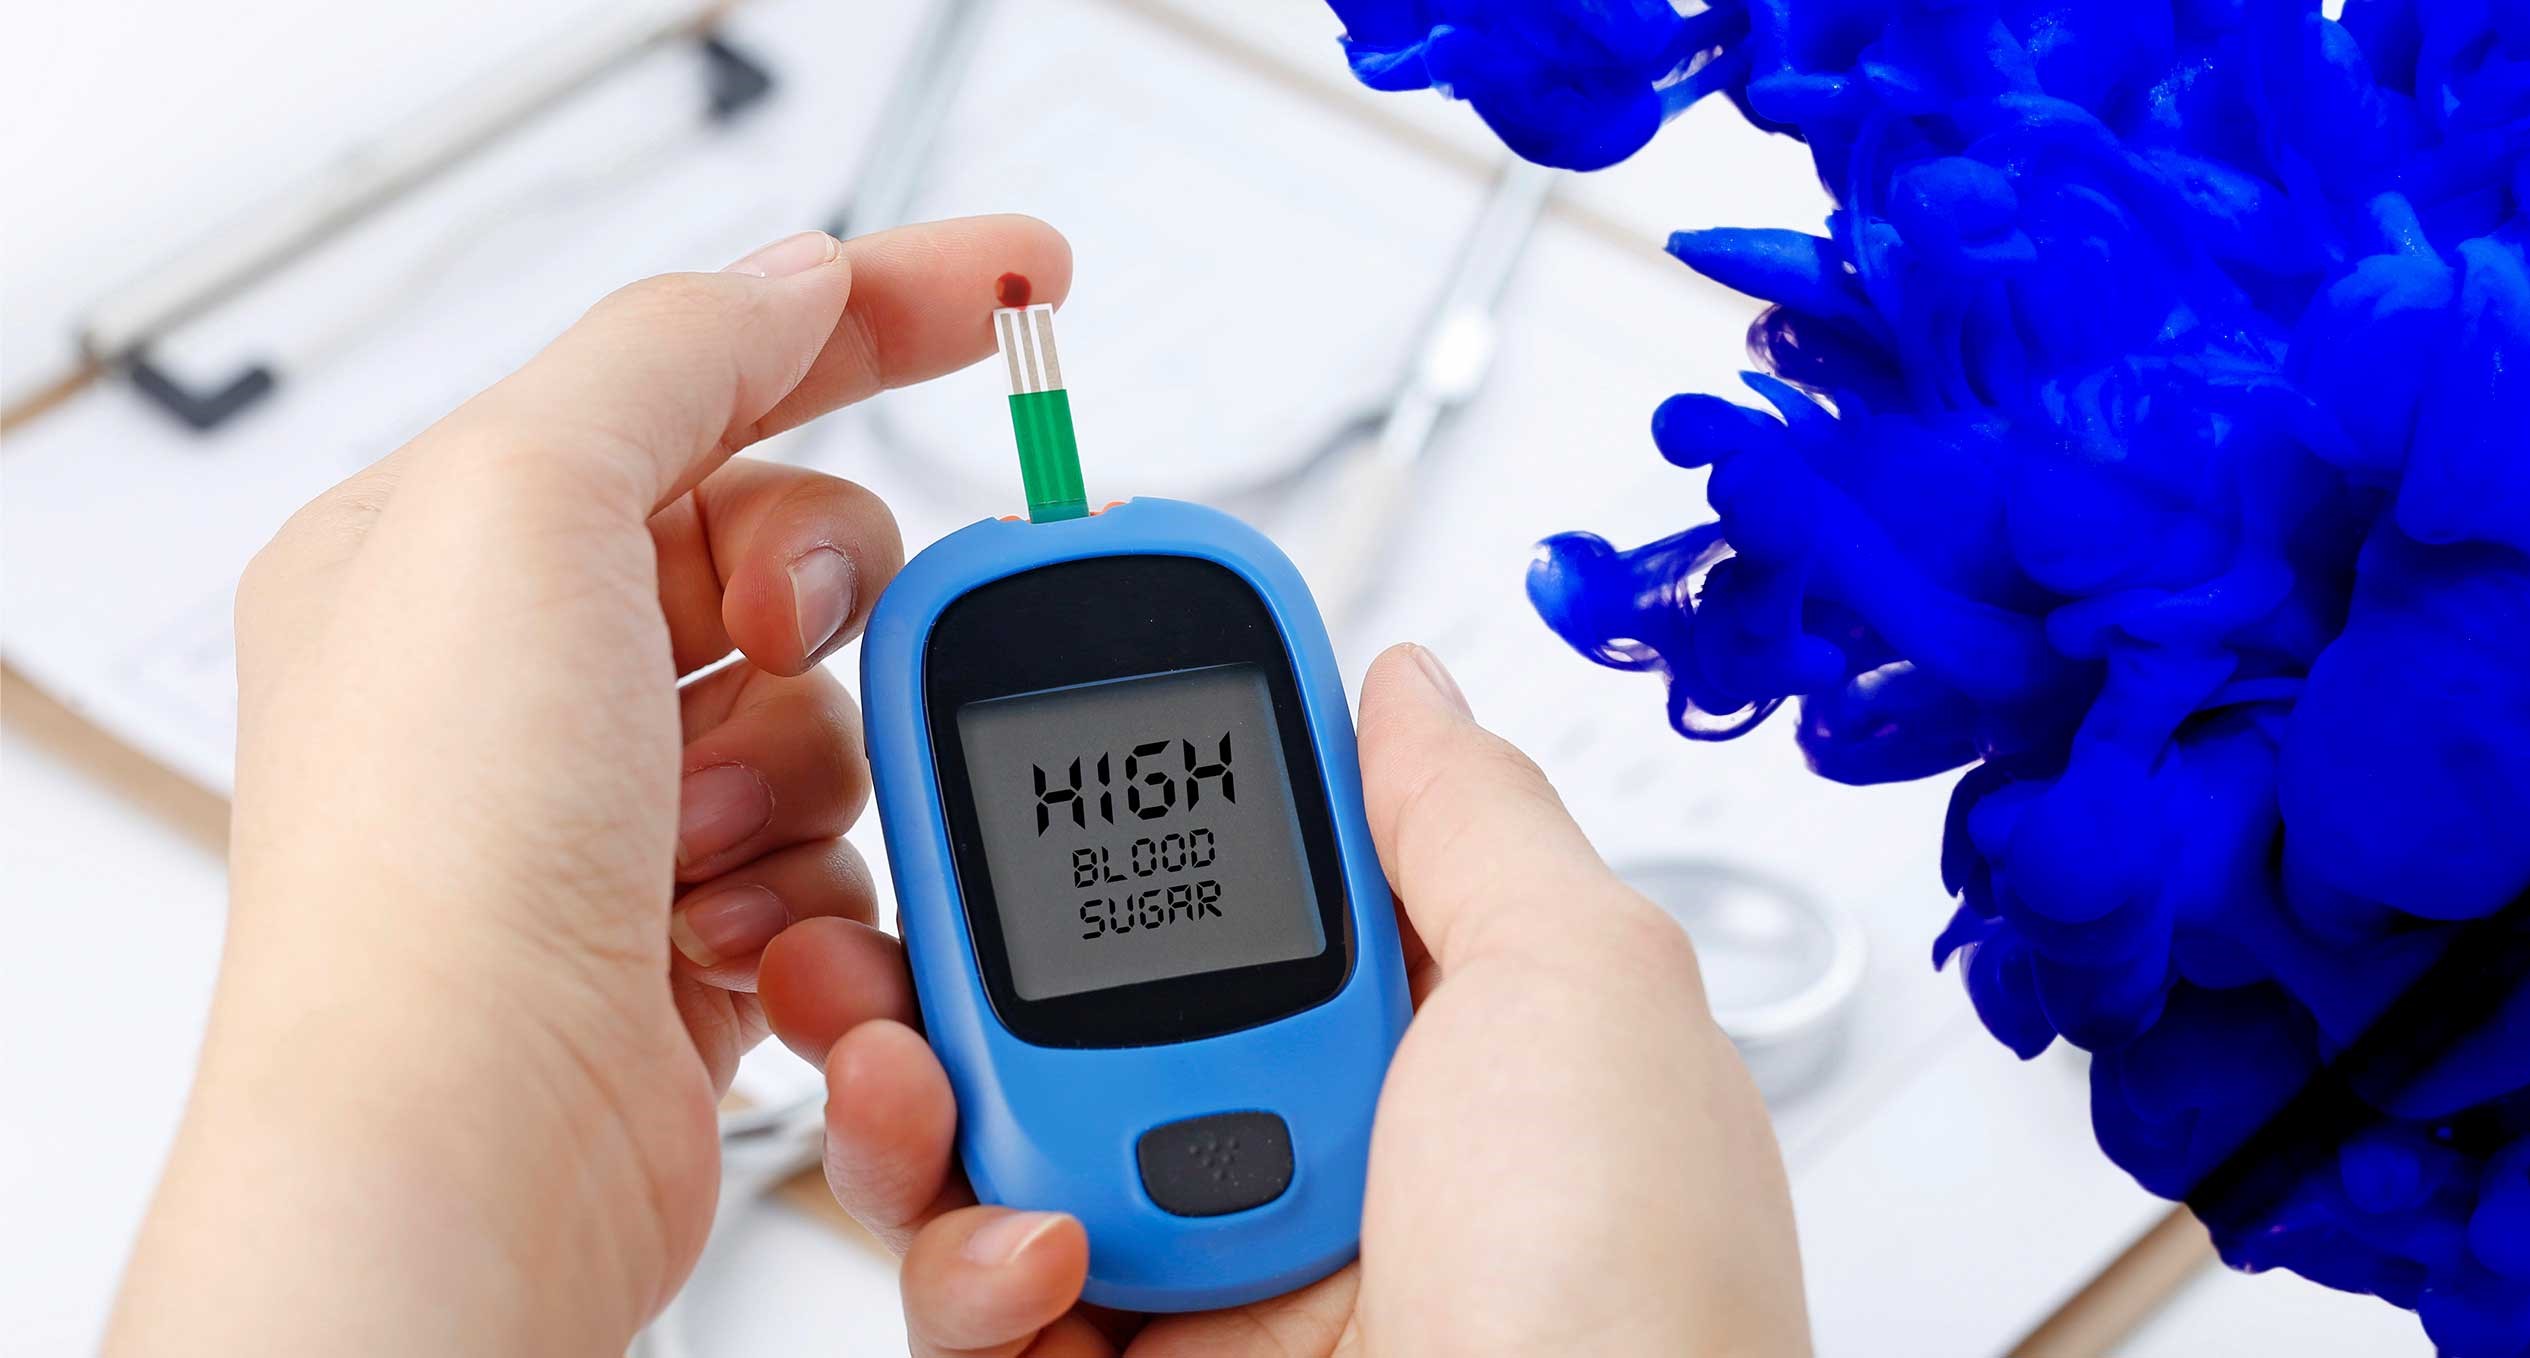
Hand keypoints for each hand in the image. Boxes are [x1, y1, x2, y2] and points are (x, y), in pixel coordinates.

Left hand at [108, 219, 1070, 1356]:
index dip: (874, 310)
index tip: (1021, 286)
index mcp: (452, 539)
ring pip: (832, 710)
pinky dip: (811, 885)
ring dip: (805, 770)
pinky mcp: (683, 927)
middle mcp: (524, 672)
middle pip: (785, 544)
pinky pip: (837, 848)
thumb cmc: (437, 861)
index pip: (700, 368)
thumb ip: (672, 355)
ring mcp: (608, 807)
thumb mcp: (523, 506)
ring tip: (706, 838)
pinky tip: (726, 932)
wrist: (473, 1149)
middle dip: (817, 595)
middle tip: (774, 634)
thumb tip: (795, 277)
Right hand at [760, 645, 1811, 1355]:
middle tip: (876, 905)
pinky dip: (969, 1270)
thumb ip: (1466, 819)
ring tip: (904, 1073)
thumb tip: (1402, 686)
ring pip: (997, 1150)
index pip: (1249, 869)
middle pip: (1080, 1003)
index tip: (1021, 720)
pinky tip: (1035, 1257)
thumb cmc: (1631, 1300)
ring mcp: (1221, 1273)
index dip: (1133, 790)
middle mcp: (1321, 1143)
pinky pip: (985, 1301)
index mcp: (1435, 1030)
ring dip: (916, 1098)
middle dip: (953, 945)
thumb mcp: (1580, 988)